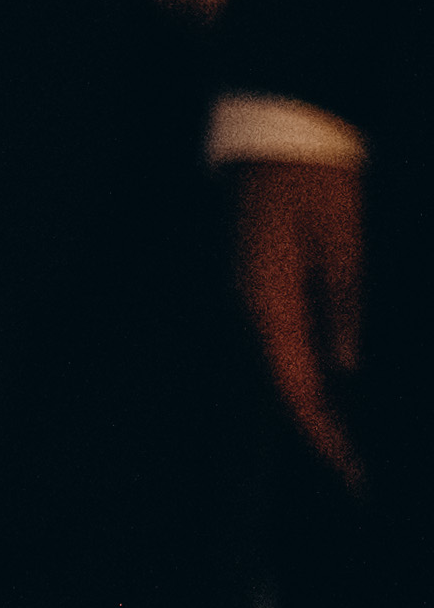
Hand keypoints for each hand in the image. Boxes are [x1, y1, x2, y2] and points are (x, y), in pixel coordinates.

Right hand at [235, 156, 365, 488]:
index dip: (322, 434)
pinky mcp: (258, 283)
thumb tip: (349, 370)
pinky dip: (308, 375)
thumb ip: (344, 305)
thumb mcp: (342, 241)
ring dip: (316, 407)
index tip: (351, 474)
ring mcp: (248, 293)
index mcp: (265, 298)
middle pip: (282, 385)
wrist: (278, 133)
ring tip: (354, 444)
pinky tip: (337, 390)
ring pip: (280, 368)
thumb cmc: (315, 182)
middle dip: (321, 433)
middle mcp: (247, 304)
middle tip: (360, 474)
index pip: (292, 385)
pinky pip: (282, 343)